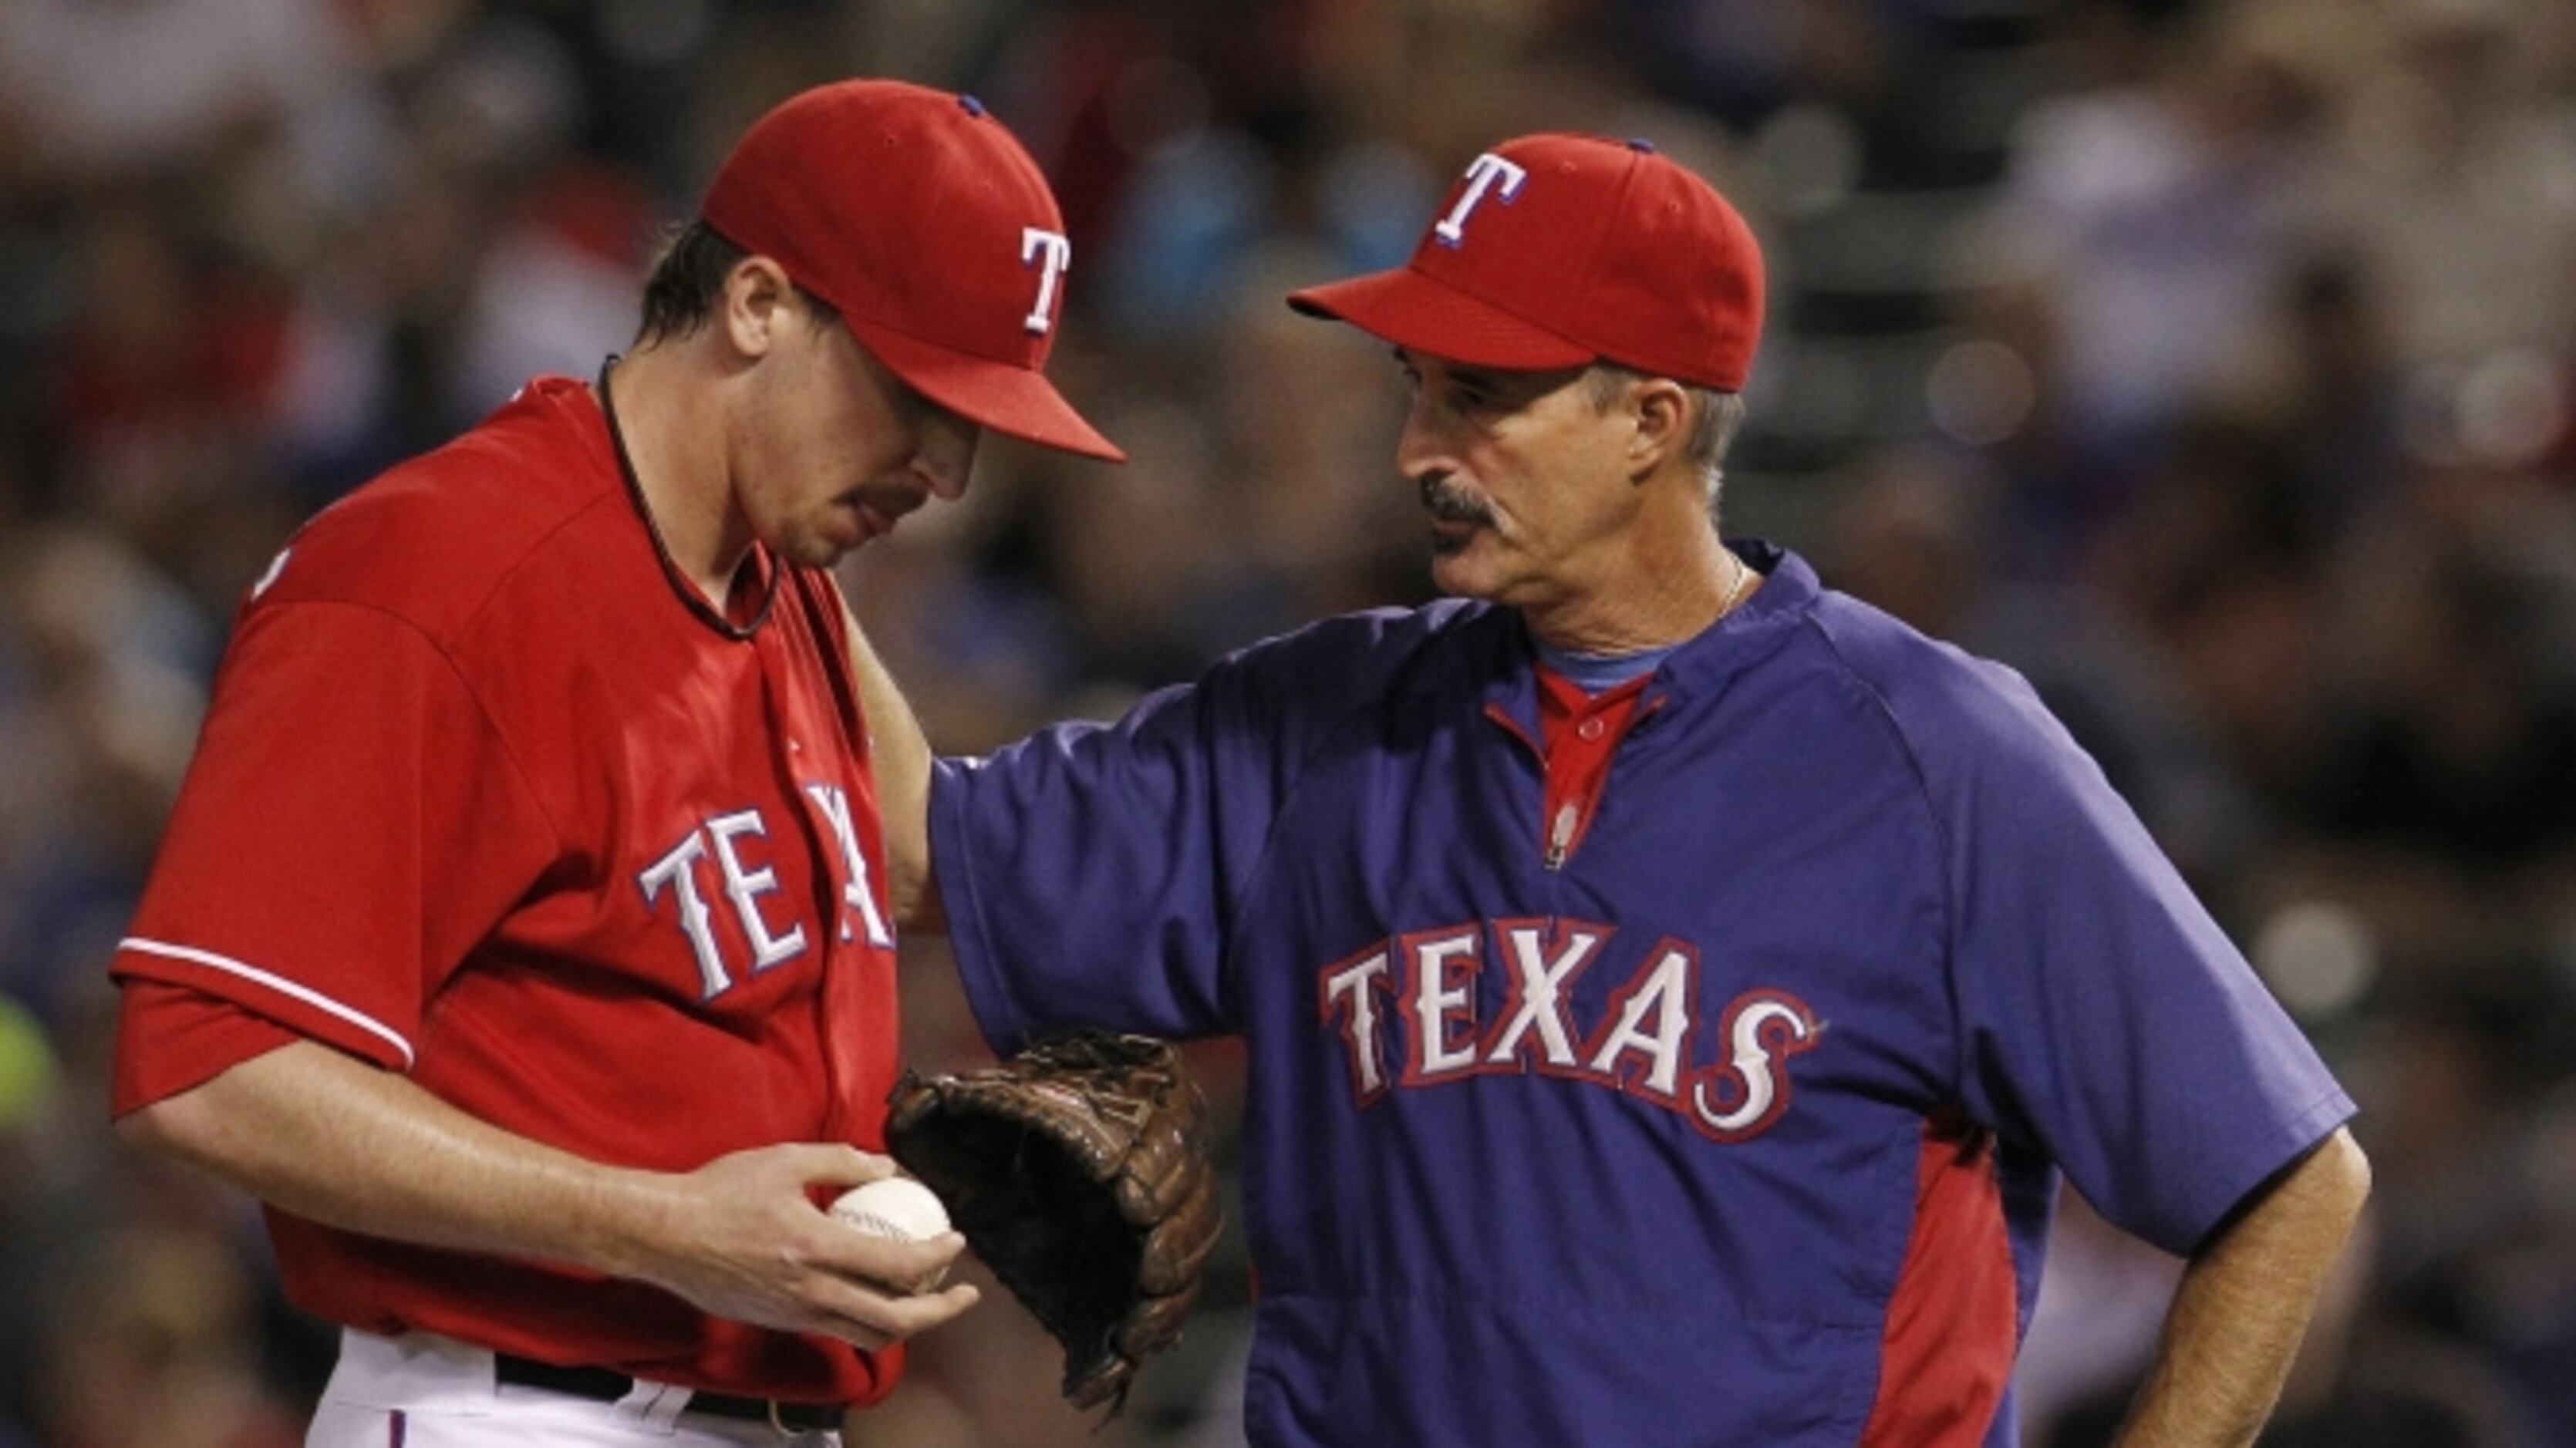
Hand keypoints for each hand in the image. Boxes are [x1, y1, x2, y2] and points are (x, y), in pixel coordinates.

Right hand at [621, 1143, 979, 1349]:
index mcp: (817, 1248)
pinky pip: (837, 1330)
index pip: (899, 1266)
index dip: (939, 1256)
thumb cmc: (718, 1193)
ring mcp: (794, 1314)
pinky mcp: (779, 1322)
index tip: (957, 1241)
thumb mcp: (785, 1160)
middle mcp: (810, 1292)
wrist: (662, 1235)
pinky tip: (877, 1296)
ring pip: (867, 1335)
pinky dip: (869, 1320)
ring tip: (929, 1299)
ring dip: (908, 1322)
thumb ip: (843, 1161)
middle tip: (965, 1294)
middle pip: (894, 1321)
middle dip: (941, 1311)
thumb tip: (888, 1169)